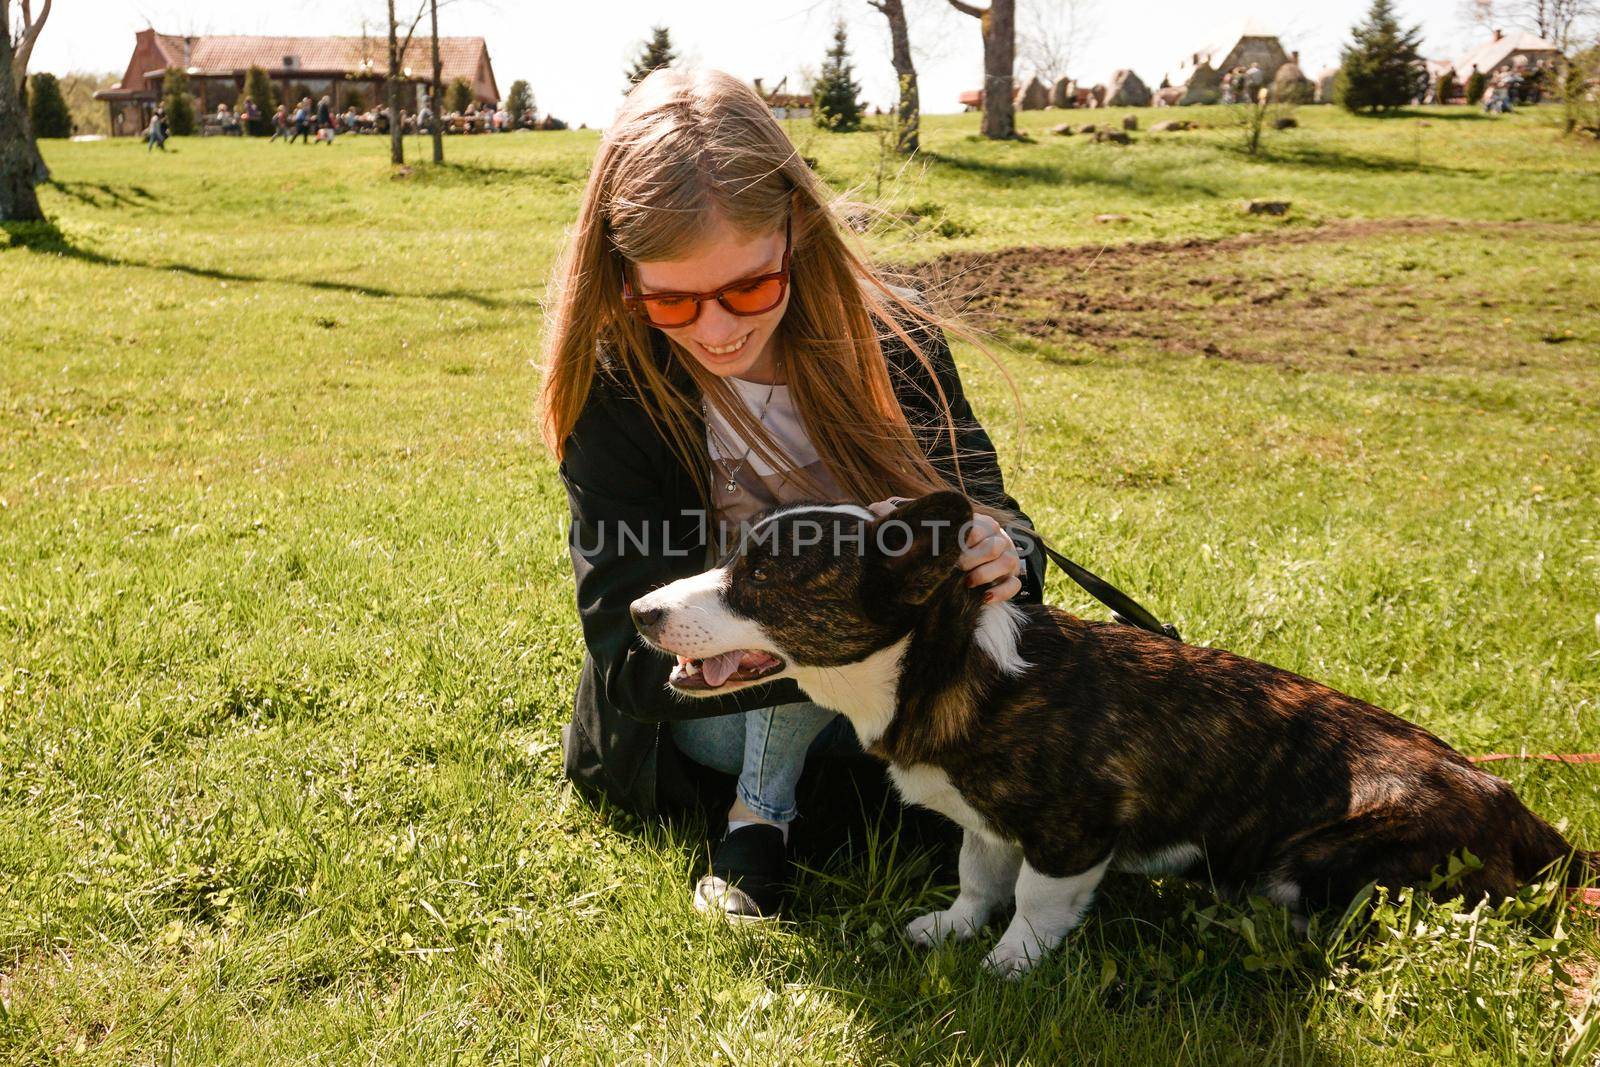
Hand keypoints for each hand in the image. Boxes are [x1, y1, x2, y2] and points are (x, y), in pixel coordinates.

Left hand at [865, 497, 1022, 604]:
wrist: (963, 566)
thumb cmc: (938, 545)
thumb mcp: (923, 531)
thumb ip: (903, 519)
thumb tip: (873, 508)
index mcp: (978, 522)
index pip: (979, 526)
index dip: (965, 539)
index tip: (948, 552)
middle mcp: (997, 538)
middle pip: (995, 545)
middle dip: (974, 559)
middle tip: (955, 570)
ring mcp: (1007, 559)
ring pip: (1008, 563)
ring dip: (988, 574)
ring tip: (967, 583)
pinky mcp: (1011, 579)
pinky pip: (1015, 585)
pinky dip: (1002, 592)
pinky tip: (984, 598)